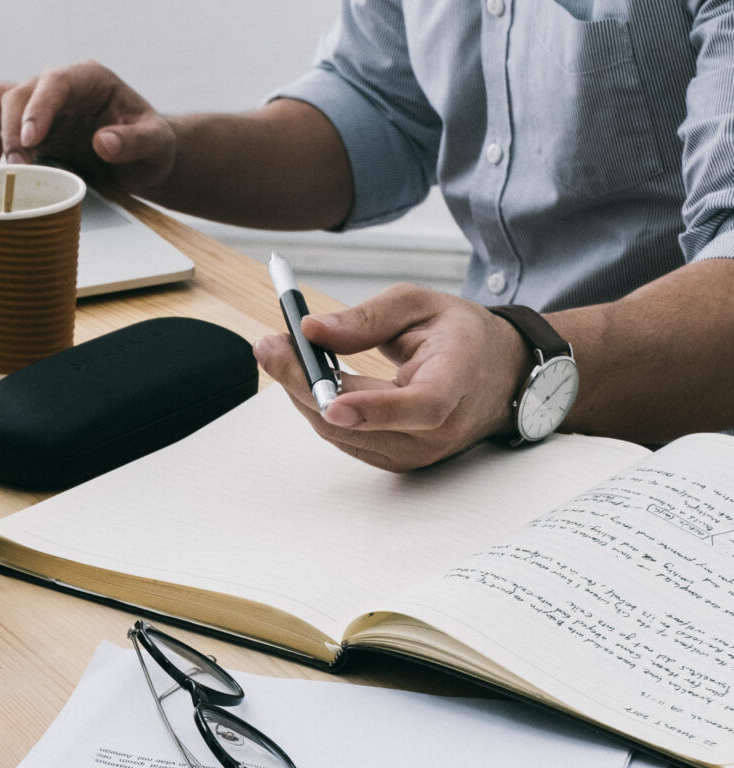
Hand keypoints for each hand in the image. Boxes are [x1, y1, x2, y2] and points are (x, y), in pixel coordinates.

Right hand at [0, 62, 176, 191]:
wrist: (140, 159)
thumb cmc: (151, 148)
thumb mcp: (156, 146)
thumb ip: (135, 142)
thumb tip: (104, 142)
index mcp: (90, 79)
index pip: (56, 82)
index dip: (38, 108)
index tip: (30, 139)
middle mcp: (59, 86)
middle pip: (18, 92)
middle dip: (7, 128)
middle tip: (10, 165)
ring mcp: (38, 103)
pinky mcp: (24, 123)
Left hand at [253, 285, 532, 471]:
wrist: (496, 377)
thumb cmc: (460, 337)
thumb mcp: (419, 305)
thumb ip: (366, 317)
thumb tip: (311, 331)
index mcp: (456, 383)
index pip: (421, 406)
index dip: (375, 408)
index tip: (334, 403)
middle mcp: (438, 430)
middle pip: (361, 421)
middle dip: (305, 383)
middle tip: (270, 347)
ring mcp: (417, 454)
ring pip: (342, 433)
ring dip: (304, 394)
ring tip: (281, 352)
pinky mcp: (396, 462)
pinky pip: (344, 439)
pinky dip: (319, 407)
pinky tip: (306, 377)